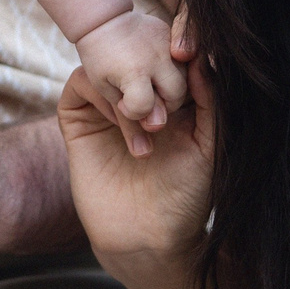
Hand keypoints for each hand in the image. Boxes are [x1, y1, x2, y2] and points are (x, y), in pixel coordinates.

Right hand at [57, 58, 215, 269]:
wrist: (148, 238)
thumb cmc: (186, 197)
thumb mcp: (209, 146)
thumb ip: (210, 103)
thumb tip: (203, 57)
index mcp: (169, 100)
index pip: (165, 57)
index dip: (175, 50)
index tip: (188, 55)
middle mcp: (135, 100)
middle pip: (133, 53)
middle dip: (151, 65)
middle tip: (167, 96)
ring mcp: (105, 110)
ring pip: (107, 66)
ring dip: (128, 84)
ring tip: (149, 120)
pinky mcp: (79, 122)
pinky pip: (81, 84)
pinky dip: (102, 93)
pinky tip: (123, 120)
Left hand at [74, 10, 187, 135]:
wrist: (103, 19)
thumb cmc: (100, 57)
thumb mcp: (105, 87)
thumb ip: (130, 106)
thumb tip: (158, 124)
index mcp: (134, 72)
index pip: (144, 107)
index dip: (133, 111)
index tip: (122, 102)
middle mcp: (155, 57)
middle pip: (176, 95)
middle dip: (165, 103)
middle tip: (148, 98)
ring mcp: (165, 43)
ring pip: (185, 77)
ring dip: (171, 86)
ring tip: (153, 83)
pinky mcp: (170, 33)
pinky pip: (182, 59)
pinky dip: (172, 69)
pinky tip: (157, 68)